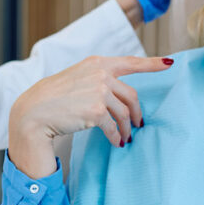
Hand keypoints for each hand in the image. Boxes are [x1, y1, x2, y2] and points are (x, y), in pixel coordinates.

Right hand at [8, 55, 173, 177]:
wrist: (34, 111)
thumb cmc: (54, 97)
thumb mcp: (77, 78)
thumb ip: (98, 79)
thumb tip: (119, 96)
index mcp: (97, 62)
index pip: (131, 62)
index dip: (153, 63)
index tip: (169, 63)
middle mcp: (101, 73)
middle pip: (132, 96)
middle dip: (137, 113)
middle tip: (138, 124)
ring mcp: (99, 90)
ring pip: (125, 113)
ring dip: (128, 128)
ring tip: (126, 137)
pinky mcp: (96, 110)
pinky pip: (114, 127)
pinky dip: (117, 137)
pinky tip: (117, 142)